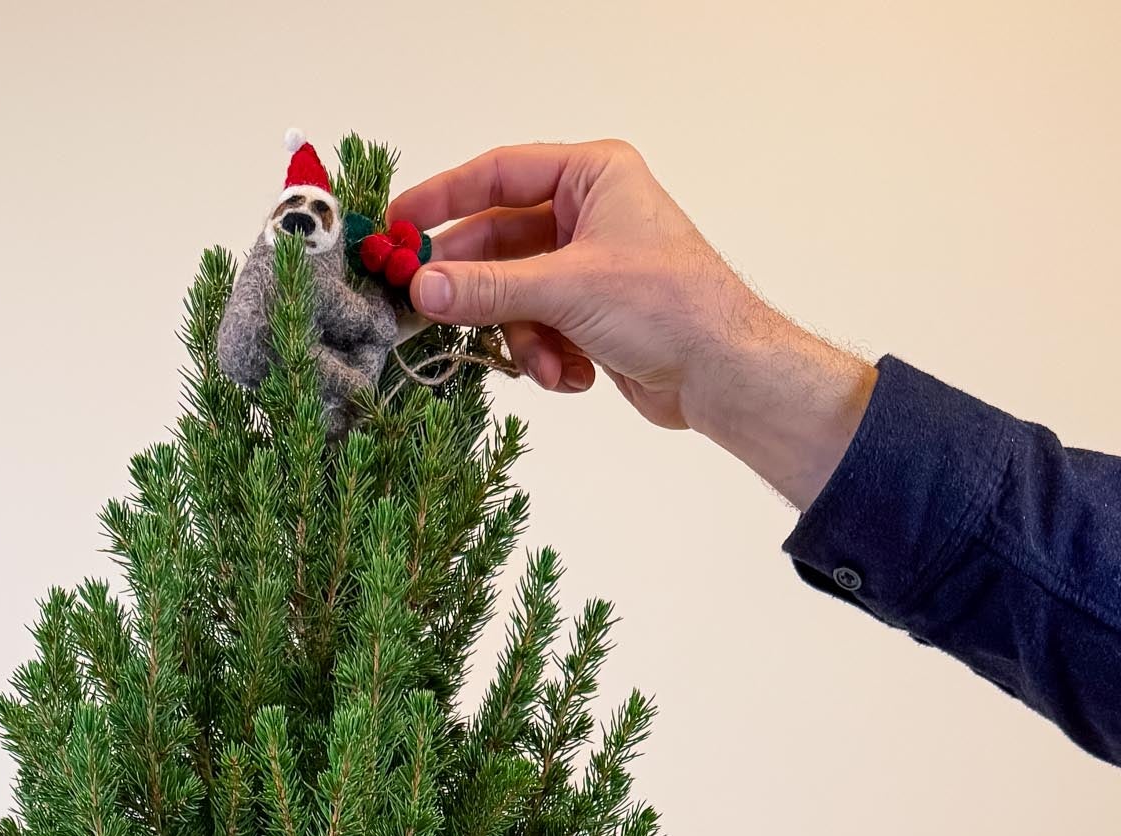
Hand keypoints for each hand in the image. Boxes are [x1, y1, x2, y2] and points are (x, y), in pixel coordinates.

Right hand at [389, 141, 875, 508]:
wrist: (723, 374)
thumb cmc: (666, 306)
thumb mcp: (566, 290)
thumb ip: (488, 290)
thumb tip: (421, 287)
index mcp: (591, 175)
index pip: (497, 175)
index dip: (443, 198)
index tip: (398, 226)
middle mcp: (588, 213)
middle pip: (500, 244)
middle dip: (482, 291)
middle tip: (432, 311)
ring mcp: (589, 266)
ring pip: (516, 297)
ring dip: (524, 339)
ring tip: (547, 364)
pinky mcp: (592, 315)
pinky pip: (540, 330)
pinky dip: (550, 359)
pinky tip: (576, 376)